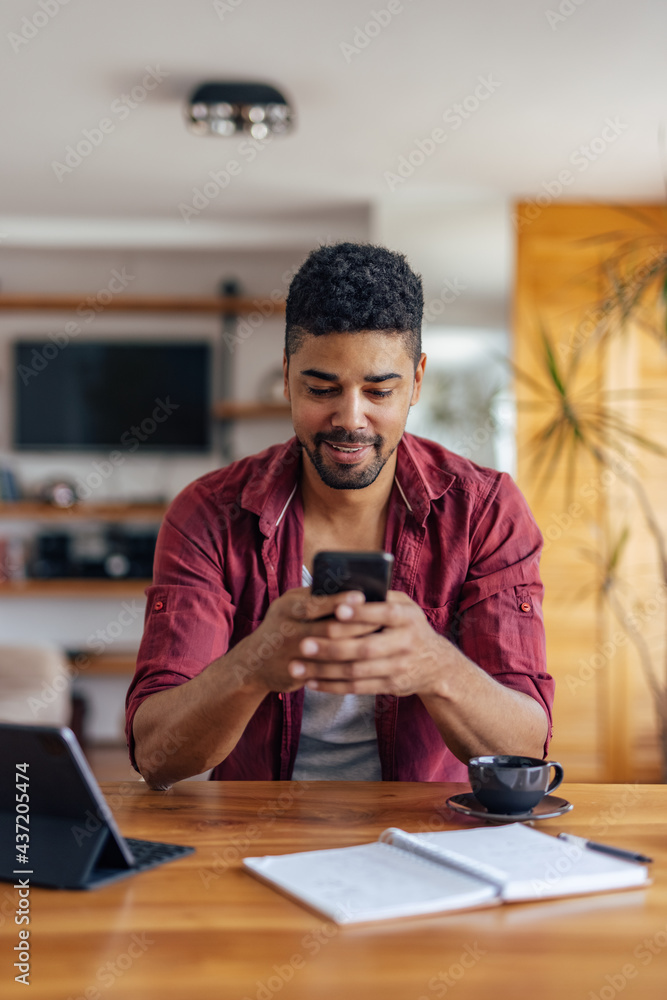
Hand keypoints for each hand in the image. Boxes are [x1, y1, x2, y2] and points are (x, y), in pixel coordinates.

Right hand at [236, 587, 378, 694]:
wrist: (253, 664)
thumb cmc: (281, 626)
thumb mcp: (289, 606)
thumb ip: (312, 597)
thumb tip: (346, 588)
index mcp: (287, 608)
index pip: (317, 603)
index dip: (340, 600)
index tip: (362, 596)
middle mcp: (288, 631)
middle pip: (329, 628)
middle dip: (357, 625)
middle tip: (382, 621)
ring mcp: (293, 655)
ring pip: (332, 651)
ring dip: (357, 646)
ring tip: (380, 640)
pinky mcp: (299, 674)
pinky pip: (328, 671)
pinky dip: (348, 665)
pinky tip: (366, 661)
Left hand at [287, 590, 451, 696]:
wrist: (436, 664)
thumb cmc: (410, 626)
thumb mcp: (405, 606)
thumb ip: (381, 597)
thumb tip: (346, 588)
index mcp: (407, 618)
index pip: (384, 613)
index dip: (361, 613)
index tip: (336, 609)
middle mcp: (405, 643)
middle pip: (365, 648)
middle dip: (331, 647)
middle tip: (303, 644)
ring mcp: (397, 668)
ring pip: (356, 672)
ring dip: (323, 670)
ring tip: (296, 666)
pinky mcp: (389, 686)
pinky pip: (356, 688)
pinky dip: (332, 686)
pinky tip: (311, 682)